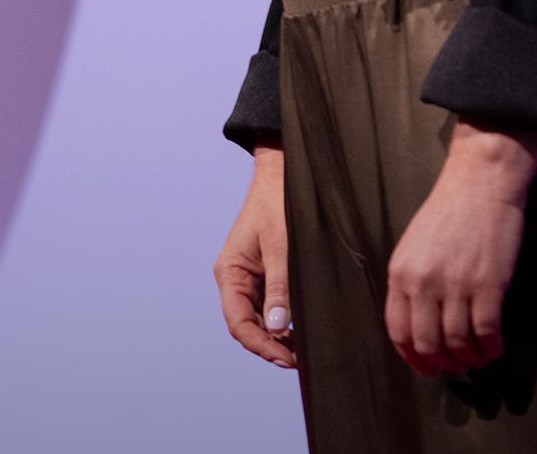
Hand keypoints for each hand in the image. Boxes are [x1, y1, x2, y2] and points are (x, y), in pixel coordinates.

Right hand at [215, 145, 296, 367]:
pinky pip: (272, 305)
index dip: (261, 345)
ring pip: (261, 318)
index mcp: (230, 273)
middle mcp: (236, 279)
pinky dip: (285, 320)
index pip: (239, 322)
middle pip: (248, 325)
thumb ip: (281, 288)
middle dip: (271, 345)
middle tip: (302, 361)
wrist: (283, 175)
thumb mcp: (282, 247)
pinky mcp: (266, 274)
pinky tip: (304, 329)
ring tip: (306, 350)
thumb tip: (280, 328)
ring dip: (279, 336)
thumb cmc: (279, 206)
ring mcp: (251, 278)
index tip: (288, 360)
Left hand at [385, 121, 536, 376]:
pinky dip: (491, 347)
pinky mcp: (489, 283)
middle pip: (427, 344)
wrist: (480, 183)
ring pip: (459, 343)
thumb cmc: (448, 213)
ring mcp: (456, 284)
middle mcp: (423, 282)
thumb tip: (418, 324)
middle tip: (456, 367)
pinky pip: (487, 332)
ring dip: (470, 359)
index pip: (398, 332)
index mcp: (400, 273)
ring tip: (479, 358)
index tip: (426, 367)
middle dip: (443, 364)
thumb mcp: (414, 247)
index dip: (413, 357)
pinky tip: (495, 348)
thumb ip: (411, 283)